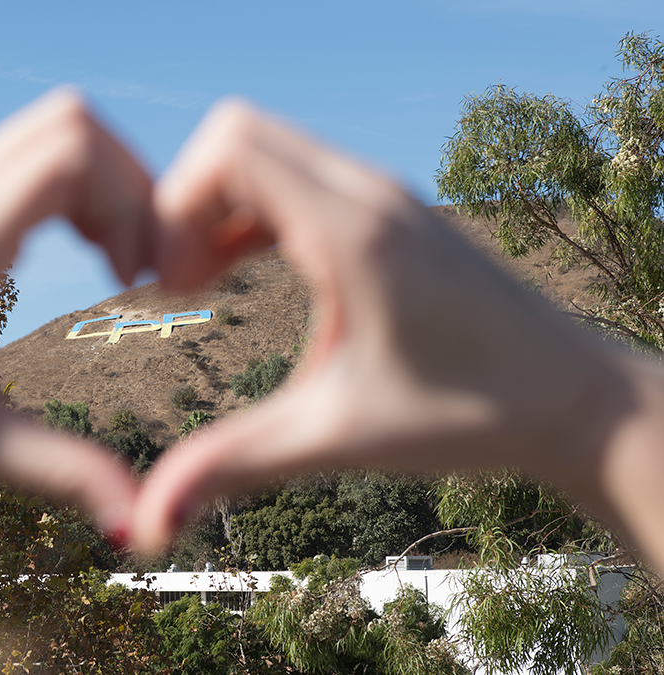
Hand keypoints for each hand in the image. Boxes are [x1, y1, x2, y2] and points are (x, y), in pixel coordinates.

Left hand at [0, 90, 150, 540]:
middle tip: (140, 263)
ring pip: (44, 134)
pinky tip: (68, 255)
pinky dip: (65, 189)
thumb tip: (142, 522)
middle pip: (70, 122)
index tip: (140, 277)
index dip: (134, 199)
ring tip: (114, 262)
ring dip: (99, 185)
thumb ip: (61, 471)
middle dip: (129, 182)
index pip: (74, 150)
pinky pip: (16, 161)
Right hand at [134, 100, 632, 551]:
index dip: (172, 208)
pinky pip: (297, 175)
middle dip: (184, 200)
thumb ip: (234, 466)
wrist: (572, 399)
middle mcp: (369, 193)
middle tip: (178, 282)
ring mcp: (383, 194)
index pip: (230, 149)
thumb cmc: (470, 415)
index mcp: (354, 233)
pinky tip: (242, 269)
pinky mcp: (389, 209)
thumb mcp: (336, 439)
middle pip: (237, 133)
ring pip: (266, 149)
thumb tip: (145, 521)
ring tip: (201, 281)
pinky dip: (252, 209)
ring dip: (217, 205)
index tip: (168, 287)